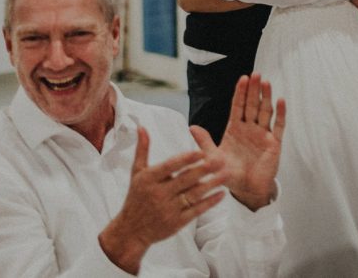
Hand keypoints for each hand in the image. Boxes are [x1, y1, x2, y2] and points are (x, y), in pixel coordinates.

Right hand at [99, 126, 226, 273]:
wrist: (131, 230)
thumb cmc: (136, 197)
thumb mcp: (137, 173)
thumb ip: (143, 149)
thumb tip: (142, 126)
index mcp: (149, 179)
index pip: (169, 167)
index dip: (185, 159)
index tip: (201, 152)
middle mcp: (158, 194)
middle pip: (185, 179)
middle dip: (204, 169)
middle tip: (221, 159)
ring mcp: (168, 209)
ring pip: (193, 194)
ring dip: (211, 184)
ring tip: (225, 173)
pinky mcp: (176, 223)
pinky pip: (196, 210)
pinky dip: (210, 202)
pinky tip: (221, 194)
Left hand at [191, 73, 285, 211]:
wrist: (246, 190)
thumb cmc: (229, 174)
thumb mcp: (213, 158)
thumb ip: (204, 142)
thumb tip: (192, 127)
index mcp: (235, 129)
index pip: (238, 106)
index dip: (241, 93)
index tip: (243, 78)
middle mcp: (250, 128)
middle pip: (253, 105)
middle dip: (254, 89)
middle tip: (256, 74)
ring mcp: (263, 134)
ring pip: (265, 111)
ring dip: (266, 97)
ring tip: (267, 82)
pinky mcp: (274, 143)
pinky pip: (278, 126)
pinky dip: (280, 113)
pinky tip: (280, 101)